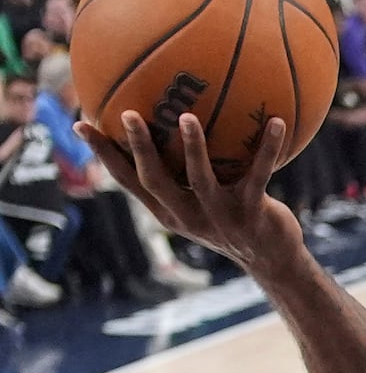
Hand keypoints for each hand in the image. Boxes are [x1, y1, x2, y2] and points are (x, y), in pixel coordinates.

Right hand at [75, 109, 300, 274]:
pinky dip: (268, 148)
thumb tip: (172, 116)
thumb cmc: (232, 217)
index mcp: (168, 210)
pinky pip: (258, 175)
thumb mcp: (200, 198)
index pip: (128, 181)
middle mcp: (188, 215)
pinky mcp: (251, 214)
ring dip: (193, 148)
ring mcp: (219, 216)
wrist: (271, 259)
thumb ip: (181, 169)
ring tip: (188, 117)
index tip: (81, 123)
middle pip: (155, 181)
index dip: (104, 155)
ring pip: (200, 180)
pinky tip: (277, 121)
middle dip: (140, 149)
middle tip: (130, 113)